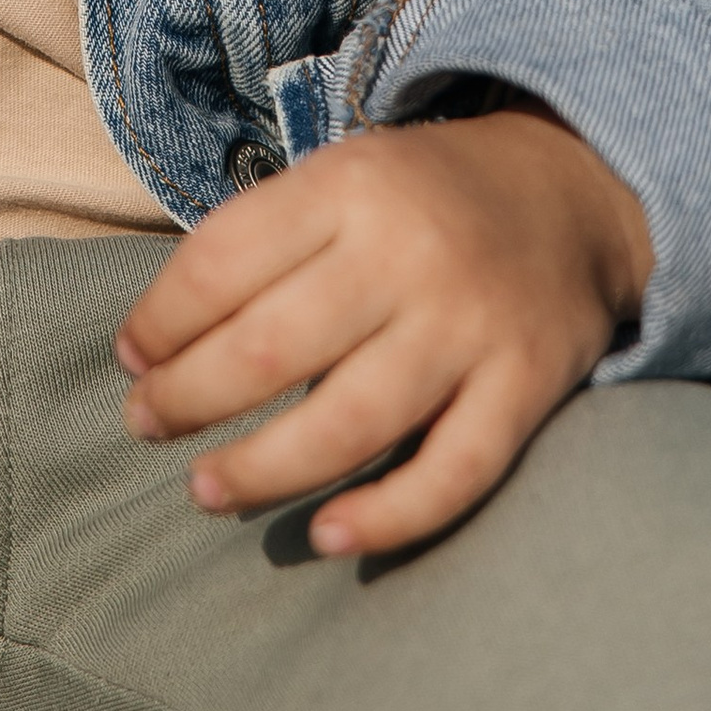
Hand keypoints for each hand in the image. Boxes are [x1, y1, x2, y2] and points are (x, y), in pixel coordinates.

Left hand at [113, 106, 652, 558]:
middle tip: (147, 427)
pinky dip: (387, 515)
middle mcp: (410, 251)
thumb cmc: (423, 199)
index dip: (160, 322)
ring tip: (206, 489)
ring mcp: (472, 323)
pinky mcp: (528, 385)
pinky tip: (326, 533)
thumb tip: (153, 344)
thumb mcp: (344, 177)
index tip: (133, 359)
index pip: (223, 261)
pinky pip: (453, 472)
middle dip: (188, 399)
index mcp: (351, 184)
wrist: (576, 190)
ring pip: (349, 422)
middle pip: (270, 348)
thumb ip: (262, 240)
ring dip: (260, 469)